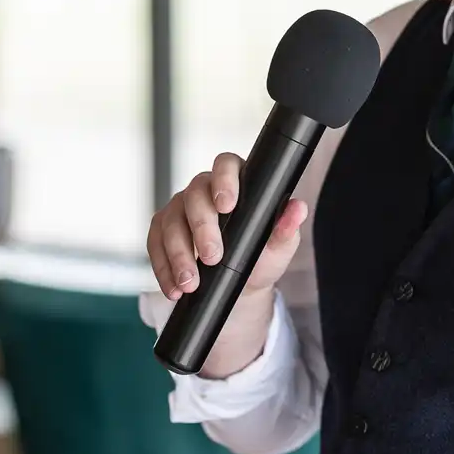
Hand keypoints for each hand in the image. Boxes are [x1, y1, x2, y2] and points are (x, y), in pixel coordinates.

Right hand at [146, 152, 308, 377]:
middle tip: (212, 257)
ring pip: (170, 222)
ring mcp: (178, 209)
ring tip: (191, 283)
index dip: (224, 180)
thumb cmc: (260, 257)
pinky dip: (163, 269)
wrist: (240, 286)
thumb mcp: (279, 247)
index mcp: (235, 183)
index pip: (226, 165)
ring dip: (178, 255)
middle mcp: (203, 190)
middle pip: (194, 196)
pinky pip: (154, 245)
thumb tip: (298, 209)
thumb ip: (287, 228)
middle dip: (201, 228)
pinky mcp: (160, 231)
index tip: (226, 205)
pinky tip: (175, 288)